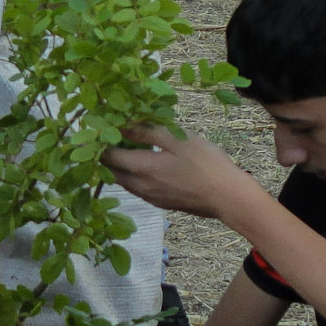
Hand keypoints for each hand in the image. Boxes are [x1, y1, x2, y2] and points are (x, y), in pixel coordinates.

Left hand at [103, 124, 259, 219]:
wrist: (228, 197)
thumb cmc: (206, 164)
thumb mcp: (177, 139)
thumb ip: (147, 131)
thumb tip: (122, 123)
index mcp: (141, 168)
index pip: (106, 155)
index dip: (97, 141)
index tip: (98, 126)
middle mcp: (140, 186)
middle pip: (110, 170)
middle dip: (104, 153)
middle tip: (106, 134)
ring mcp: (150, 197)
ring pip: (123, 180)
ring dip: (118, 164)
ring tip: (124, 145)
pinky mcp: (161, 203)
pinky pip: (137, 187)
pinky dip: (132, 174)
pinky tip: (145, 163)